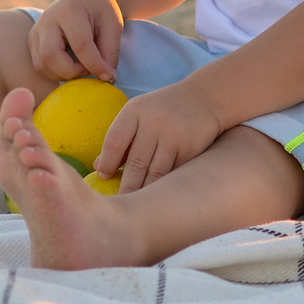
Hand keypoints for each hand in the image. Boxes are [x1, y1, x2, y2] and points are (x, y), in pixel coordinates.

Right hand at [30, 0, 123, 82]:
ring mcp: (36, 31)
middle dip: (72, 71)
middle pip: (50, 56)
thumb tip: (108, 78)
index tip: (108, 76)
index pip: (80, 44)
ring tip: (82, 65)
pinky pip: (40, 66)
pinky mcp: (32, 42)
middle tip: (90, 68)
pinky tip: (71, 63)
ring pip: (41, 65)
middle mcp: (47, 20)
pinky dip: (57, 72)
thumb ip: (110, 50)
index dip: (95, 64)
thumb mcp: (113, 24)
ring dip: (64, 74)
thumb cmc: (100, 9)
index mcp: (69, 10)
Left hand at [95, 80, 225, 192]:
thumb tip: (97, 167)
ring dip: (144, 191)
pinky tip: (157, 196)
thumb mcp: (139, 113)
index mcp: (136, 111)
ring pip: (154, 173)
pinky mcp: (190, 149)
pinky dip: (163, 186)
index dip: (107, 163)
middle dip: (126, 186)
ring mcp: (174, 136)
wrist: (205, 98)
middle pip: (135, 163)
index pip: (115, 142)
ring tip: (135, 205)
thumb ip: (121, 137)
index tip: (104, 177)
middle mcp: (154, 122)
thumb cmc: (163, 109)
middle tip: (118, 202)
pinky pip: (172, 174)